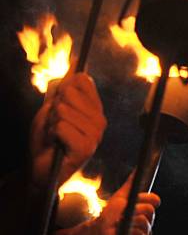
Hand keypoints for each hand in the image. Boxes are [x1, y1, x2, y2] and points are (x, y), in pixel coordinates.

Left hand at [29, 73, 105, 187]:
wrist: (40, 170)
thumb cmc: (47, 141)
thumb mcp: (52, 109)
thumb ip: (63, 88)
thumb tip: (76, 64)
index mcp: (95, 110)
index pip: (82, 81)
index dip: (62, 90)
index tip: (58, 108)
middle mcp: (100, 121)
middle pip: (70, 93)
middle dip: (54, 109)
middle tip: (54, 126)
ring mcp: (95, 135)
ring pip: (63, 111)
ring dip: (51, 123)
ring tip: (54, 136)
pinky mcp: (86, 147)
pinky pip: (61, 126)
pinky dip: (51, 134)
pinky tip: (56, 145)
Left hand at [92, 175, 160, 234]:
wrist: (100, 231)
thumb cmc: (109, 214)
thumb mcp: (121, 196)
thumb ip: (131, 183)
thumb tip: (137, 168)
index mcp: (145, 207)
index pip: (155, 200)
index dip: (146, 199)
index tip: (135, 200)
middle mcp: (148, 218)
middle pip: (150, 211)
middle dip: (134, 211)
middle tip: (122, 214)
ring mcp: (145, 230)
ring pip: (146, 224)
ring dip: (130, 224)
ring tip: (120, 225)